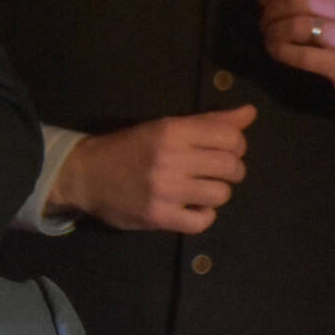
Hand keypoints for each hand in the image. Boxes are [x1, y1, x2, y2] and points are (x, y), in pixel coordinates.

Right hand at [48, 105, 257, 232]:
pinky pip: (202, 221)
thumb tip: (250, 113)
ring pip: (220, 194)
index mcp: (172, 130)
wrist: (85, 175)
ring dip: (216, 193)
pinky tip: (191, 208)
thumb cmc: (128, 149)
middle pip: (230, 166)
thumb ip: (208, 121)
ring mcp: (165, 189)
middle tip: (216, 173)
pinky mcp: (158, 216)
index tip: (225, 151)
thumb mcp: (164, 127)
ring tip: (201, 190)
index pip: (230, 136)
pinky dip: (203, 216)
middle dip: (232, 170)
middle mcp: (170, 158)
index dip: (237, 145)